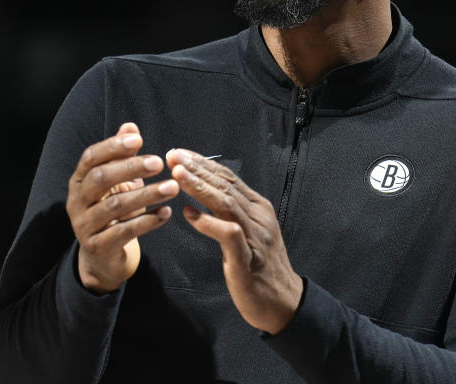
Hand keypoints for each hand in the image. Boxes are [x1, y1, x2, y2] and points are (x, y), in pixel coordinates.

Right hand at [66, 123, 179, 292]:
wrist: (103, 257)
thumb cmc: (113, 211)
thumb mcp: (118, 182)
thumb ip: (121, 156)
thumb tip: (130, 127)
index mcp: (79, 180)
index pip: (91, 158)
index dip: (113, 146)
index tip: (139, 139)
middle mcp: (77, 201)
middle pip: (100, 179)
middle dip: (130, 168)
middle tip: (159, 162)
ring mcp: (84, 225)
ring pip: (115, 206)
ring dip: (147, 195)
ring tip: (173, 187)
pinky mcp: (97, 247)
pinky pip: (124, 232)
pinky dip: (147, 221)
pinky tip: (166, 213)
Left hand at [166, 149, 302, 334]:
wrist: (283, 302)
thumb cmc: (258, 267)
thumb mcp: (247, 233)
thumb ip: (229, 213)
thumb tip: (198, 198)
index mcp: (259, 208)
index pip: (229, 178)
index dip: (203, 163)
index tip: (180, 153)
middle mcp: (259, 217)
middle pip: (226, 186)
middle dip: (197, 169)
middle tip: (173, 155)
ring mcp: (255, 237)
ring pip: (226, 204)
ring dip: (200, 187)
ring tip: (178, 175)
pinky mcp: (248, 259)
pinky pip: (228, 235)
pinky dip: (208, 223)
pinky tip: (189, 215)